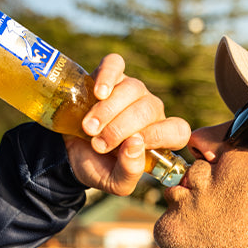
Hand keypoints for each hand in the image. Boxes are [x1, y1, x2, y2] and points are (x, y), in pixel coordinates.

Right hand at [64, 54, 190, 195]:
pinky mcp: (112, 74)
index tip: (132, 144)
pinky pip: (115, 64)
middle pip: (149, 109)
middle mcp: (151, 112)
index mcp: (159, 138)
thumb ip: (130, 172)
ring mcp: (133, 90)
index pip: (178, 130)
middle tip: (99, 144)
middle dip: (121, 128)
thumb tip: (136, 144)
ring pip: (133, 89)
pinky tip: (97, 92)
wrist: (70, 151)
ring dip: (108, 111)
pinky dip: (107, 76)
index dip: (159, 135)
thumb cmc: (99, 167)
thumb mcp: (115, 183)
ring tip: (89, 128)